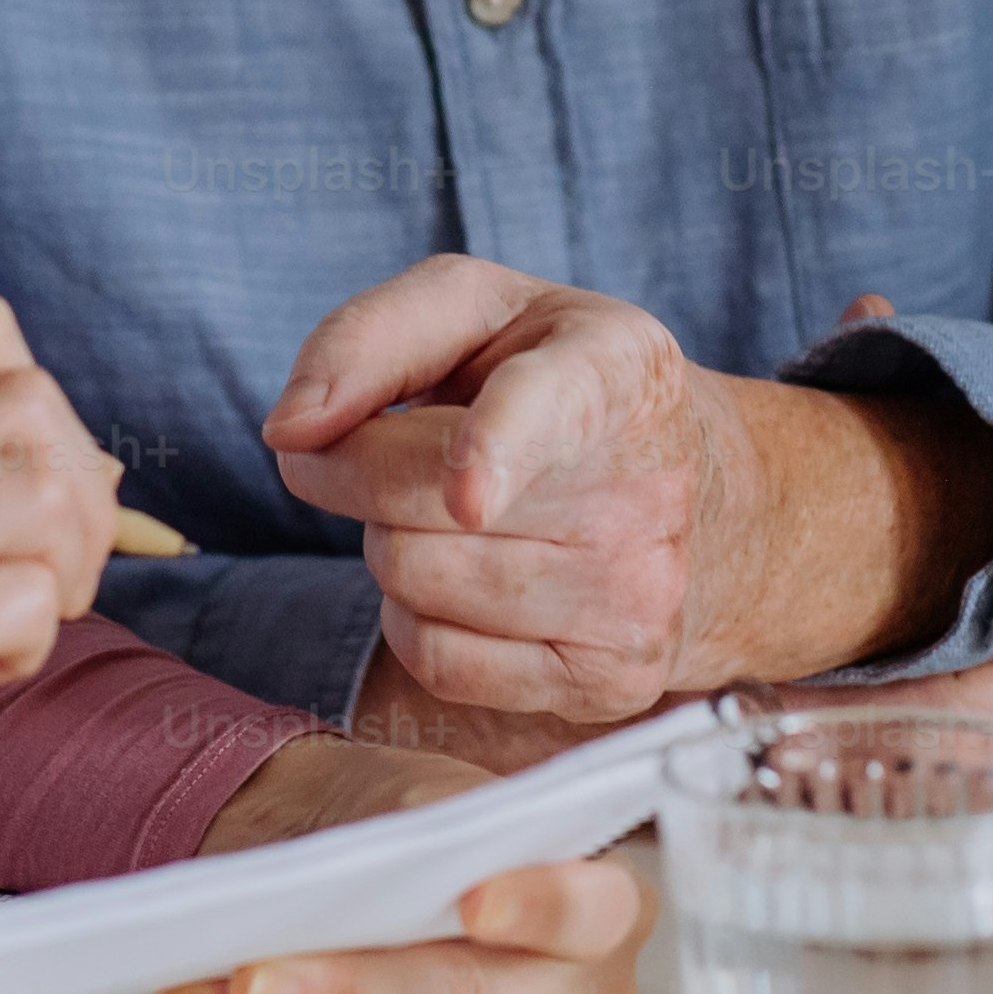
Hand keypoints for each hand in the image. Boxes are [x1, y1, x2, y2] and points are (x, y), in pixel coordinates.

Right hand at [0, 293, 119, 993]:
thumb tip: (98, 459)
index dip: (40, 412)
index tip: (18, 494)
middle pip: (27, 403)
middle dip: (77, 495)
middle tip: (40, 574)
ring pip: (41, 494)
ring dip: (60, 573)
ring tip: (1, 625)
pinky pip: (29, 598)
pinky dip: (29, 644)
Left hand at [150, 736, 652, 993]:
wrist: (402, 872)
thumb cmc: (430, 825)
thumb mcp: (444, 792)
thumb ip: (439, 824)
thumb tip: (388, 863)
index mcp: (613, 905)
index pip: (582, 911)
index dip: (532, 905)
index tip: (472, 900)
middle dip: (343, 986)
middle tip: (250, 975)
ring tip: (201, 990)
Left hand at [263, 256, 992, 725]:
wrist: (703, 497)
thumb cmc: (554, 385)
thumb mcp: (481, 312)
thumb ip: (369, 337)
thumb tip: (289, 432)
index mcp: (618, 367)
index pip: (549, 411)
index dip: (496, 450)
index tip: (467, 496)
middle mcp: (645, 487)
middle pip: (418, 500)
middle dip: (360, 467)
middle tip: (388, 447)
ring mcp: (638, 597)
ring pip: (415, 580)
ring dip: (394, 541)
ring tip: (458, 514)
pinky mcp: (611, 682)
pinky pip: (439, 662)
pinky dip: (417, 618)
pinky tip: (468, 580)